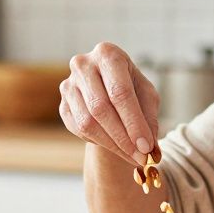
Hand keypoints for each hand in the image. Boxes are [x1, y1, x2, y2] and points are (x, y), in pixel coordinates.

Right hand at [60, 42, 160, 166]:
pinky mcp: (63, 105)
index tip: (146, 147)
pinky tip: (116, 146)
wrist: (109, 89)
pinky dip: (99, 142)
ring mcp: (69, 85)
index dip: (134, 122)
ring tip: (132, 156)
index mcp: (108, 54)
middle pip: (101, 108)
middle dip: (123, 138)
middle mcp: (83, 65)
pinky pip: (79, 130)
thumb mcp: (147, 97)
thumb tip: (151, 150)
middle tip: (141, 158)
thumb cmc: (132, 88)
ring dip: (112, 144)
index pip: (120, 92)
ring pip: (88, 122)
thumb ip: (149, 119)